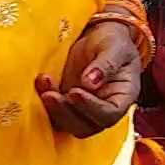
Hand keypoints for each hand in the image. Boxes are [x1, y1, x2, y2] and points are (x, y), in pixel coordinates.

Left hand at [37, 20, 139, 137]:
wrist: (97, 38)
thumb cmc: (113, 41)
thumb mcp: (115, 47)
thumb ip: (106, 64)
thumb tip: (90, 83)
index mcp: (122, 97)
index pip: (110, 114)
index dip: (92, 108)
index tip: (75, 92)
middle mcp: (103, 108)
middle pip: (87, 126)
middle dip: (67, 113)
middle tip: (52, 95)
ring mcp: (83, 109)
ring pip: (68, 124)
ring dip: (54, 111)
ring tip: (45, 88)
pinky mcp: (65, 104)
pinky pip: (53, 113)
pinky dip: (44, 103)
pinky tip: (42, 82)